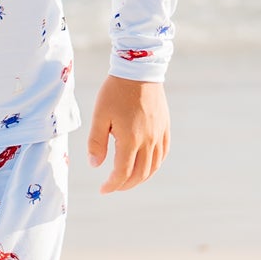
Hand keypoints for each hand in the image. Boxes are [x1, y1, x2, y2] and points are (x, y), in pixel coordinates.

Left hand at [87, 77, 169, 193]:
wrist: (139, 70)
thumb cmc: (115, 91)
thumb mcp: (99, 116)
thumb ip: (96, 142)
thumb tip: (95, 165)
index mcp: (130, 139)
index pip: (122, 173)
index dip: (112, 185)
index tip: (103, 189)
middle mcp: (148, 140)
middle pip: (140, 174)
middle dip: (125, 185)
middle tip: (112, 186)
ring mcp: (159, 134)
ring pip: (153, 166)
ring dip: (140, 178)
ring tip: (127, 180)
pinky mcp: (165, 127)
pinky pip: (163, 154)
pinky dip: (154, 165)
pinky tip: (145, 166)